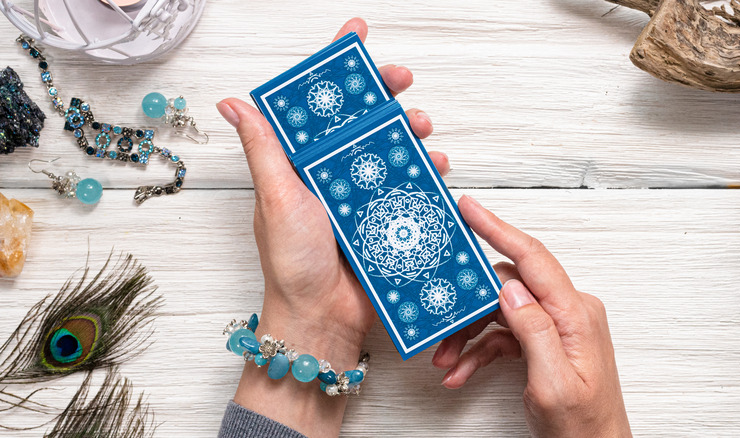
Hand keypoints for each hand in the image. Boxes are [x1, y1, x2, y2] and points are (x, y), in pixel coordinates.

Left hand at [217, 18, 449, 437]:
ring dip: (410, 131)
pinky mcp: (386, 220)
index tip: (355, 37)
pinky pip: (410, 188)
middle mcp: (334, 176)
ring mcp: (362, 198)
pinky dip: (425, 174)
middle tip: (401, 80)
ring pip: (392, 150)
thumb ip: (264, 149)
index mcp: (303, 165)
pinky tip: (434, 169)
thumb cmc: (291, 263)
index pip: (320, 108)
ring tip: (421, 127)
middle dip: (385, 95)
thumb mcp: (276, 197)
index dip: (337, 71)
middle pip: (364, 122)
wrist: (321, 318)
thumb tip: (234, 102)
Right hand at [432, 196, 631, 437]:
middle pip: (505, 288)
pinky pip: (503, 334)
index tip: (469, 209)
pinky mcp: (544, 341)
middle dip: (467, 307)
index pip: (532, 258)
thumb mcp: (553, 383)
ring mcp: (555, 325)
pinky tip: (461, 369)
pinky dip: (479, 350)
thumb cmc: (583, 426)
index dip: (497, 228)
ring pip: (498, 312)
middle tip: (439, 322)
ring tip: (446, 359)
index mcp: (575, 313)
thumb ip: (533, 330)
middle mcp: (567, 311)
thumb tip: (509, 287)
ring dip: (468, 334)